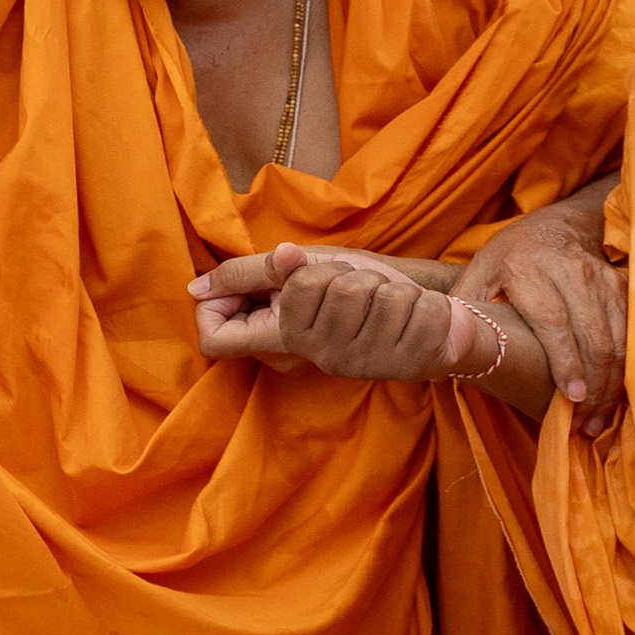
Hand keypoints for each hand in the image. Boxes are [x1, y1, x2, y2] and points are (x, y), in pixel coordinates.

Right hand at [195, 244, 480, 380]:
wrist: (437, 318)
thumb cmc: (366, 292)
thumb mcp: (307, 272)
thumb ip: (254, 275)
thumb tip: (197, 286)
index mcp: (285, 337)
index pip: (217, 338)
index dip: (218, 307)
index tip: (248, 289)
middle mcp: (315, 356)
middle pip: (303, 286)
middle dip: (334, 272)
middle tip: (350, 288)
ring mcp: (357, 362)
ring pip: (357, 290)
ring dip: (379, 281)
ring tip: (383, 299)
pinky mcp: (404, 362)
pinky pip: (401, 302)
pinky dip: (414, 295)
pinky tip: (414, 312)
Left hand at [455, 184, 622, 432]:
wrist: (558, 225)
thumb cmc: (511, 257)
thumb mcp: (479, 271)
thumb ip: (463, 306)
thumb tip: (439, 348)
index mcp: (527, 270)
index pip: (553, 320)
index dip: (565, 360)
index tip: (572, 396)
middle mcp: (570, 272)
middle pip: (592, 336)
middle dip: (594, 385)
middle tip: (586, 425)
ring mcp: (601, 278)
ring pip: (617, 336)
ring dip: (613, 382)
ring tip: (600, 419)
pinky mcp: (621, 285)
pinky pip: (632, 330)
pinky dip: (628, 365)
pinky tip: (617, 395)